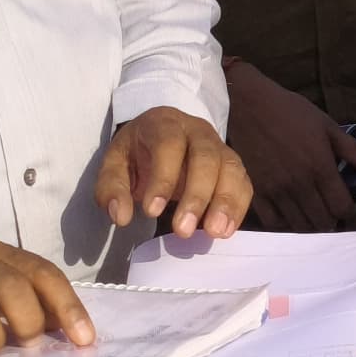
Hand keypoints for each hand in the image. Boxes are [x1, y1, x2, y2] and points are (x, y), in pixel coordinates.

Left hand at [97, 104, 254, 241]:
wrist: (159, 139)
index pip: (169, 145)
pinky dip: (238, 207)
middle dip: (196, 195)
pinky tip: (226, 230)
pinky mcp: (232, 166)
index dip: (163, 177)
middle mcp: (198, 131)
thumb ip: (112, 188)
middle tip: (182, 230)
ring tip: (214, 233)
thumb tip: (121, 216)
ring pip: (231, 169)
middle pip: (206, 157)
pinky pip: (243, 183)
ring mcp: (220, 147)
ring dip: (226, 202)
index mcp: (164, 124)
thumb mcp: (114, 165)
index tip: (151, 212)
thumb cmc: (137, 154)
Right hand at [222, 60, 355, 232]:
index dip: (349, 211)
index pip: (341, 207)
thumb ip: (353, 151)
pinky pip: (272, 221)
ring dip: (310, 223)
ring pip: (299, 225)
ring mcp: (276, 190)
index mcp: (320, 167)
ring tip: (313, 213)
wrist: (248, 105)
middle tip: (331, 209)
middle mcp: (299, 184)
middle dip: (332, 219)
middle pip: (322, 221)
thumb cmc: (290, 112)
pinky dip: (284, 223)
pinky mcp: (256, 191)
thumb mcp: (327, 125)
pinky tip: (289, 213)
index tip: (348, 205)